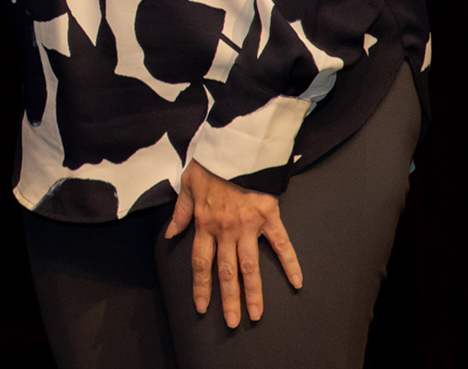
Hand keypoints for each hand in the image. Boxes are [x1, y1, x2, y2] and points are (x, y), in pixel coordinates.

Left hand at [164, 159, 303, 325]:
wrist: (233, 146)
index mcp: (205, 223)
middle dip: (228, 299)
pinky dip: (290, 262)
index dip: (201, 286)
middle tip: (232, 322)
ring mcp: (248, 225)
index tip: (202, 306)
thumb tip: (171, 233)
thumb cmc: (209, 163)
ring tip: (256, 314)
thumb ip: (180, 212)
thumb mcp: (186, 185)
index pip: (200, 262)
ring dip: (254, 291)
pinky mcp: (269, 216)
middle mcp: (226, 229)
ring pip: (250, 265)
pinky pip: (281, 243)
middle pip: (226, 271)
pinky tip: (296, 282)